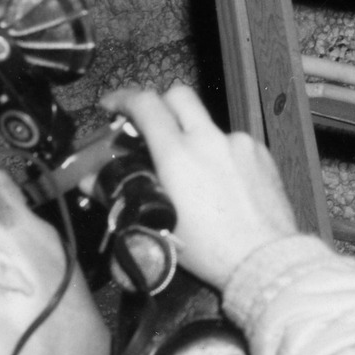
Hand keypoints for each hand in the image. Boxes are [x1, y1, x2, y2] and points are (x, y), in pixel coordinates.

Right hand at [107, 83, 298, 288]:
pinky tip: (220, 184)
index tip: (112, 106)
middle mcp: (210, 140)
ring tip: (191, 173)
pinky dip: (219, 154)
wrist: (264, 259)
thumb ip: (122, 196)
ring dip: (193, 136)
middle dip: (159, 104)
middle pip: (178, 95)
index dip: (124, 98)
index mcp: (179, 156)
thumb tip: (89, 182)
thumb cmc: (210, 251)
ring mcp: (239, 142)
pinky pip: (232, 142)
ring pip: (207, 123)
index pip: (146, 105)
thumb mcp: (157, 226)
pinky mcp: (260, 152)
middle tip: (149, 127)